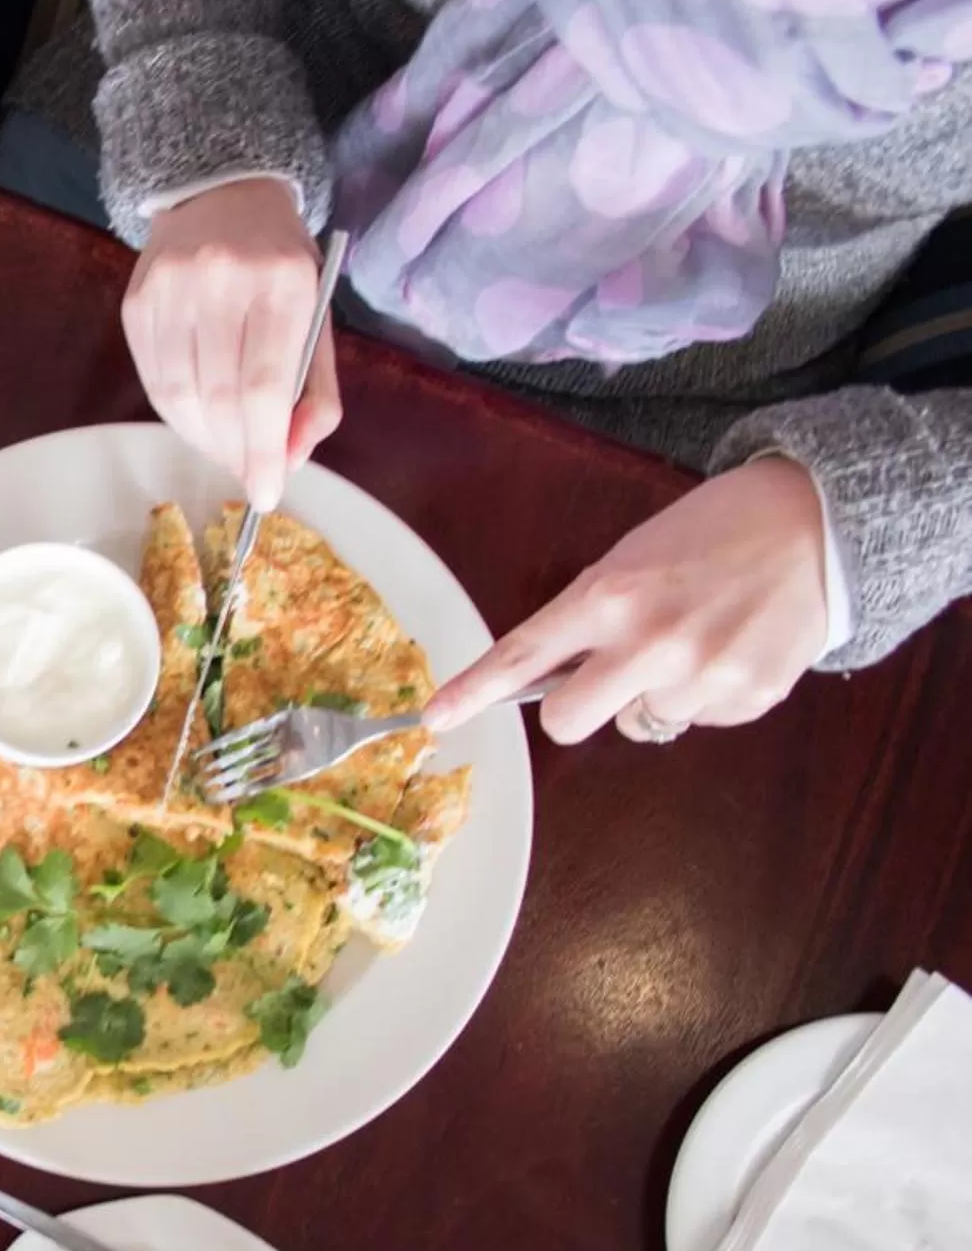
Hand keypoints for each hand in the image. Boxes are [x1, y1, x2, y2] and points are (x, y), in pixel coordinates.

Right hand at [122, 178, 341, 509]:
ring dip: (203, 438)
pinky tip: (197, 417)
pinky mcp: (135, 301)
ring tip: (224, 445)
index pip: (264, 386)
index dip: (262, 449)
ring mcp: (170, 289)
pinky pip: (153, 380)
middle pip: (218, 398)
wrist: (221, 195)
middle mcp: (220, 280)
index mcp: (282, 281)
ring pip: (178, 395)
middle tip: (247, 471)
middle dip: (234, 450)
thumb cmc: (279, 266)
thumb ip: (314, 393)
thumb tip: (290, 460)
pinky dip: (176, 414)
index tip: (267, 493)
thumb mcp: (317, 318)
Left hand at [426, 458, 829, 743]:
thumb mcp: (631, 558)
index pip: (522, 656)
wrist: (815, 525)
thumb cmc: (711, 533)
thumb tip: (548, 674)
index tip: (436, 717)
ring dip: (651, 696)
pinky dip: (703, 696)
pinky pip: (697, 722)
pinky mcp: (746, 699)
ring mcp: (700, 676)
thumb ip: (588, 617)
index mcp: (610, 596)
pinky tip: (729, 649)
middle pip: (567, 721)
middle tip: (602, 677)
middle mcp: (650, 643)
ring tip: (692, 641)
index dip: (473, 691)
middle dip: (573, 708)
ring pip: (638, 725)